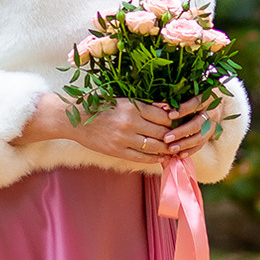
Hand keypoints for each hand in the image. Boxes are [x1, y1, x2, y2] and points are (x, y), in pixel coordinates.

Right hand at [16, 93, 220, 161]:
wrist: (73, 118)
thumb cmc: (100, 105)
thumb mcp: (123, 100)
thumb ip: (144, 106)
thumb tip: (168, 109)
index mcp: (132, 106)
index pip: (164, 116)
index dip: (176, 121)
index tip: (183, 123)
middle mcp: (130, 122)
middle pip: (162, 132)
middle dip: (175, 136)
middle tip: (186, 139)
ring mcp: (123, 138)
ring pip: (155, 146)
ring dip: (168, 150)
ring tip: (177, 150)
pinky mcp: (117, 150)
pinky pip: (141, 157)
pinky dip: (155, 159)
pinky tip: (162, 158)